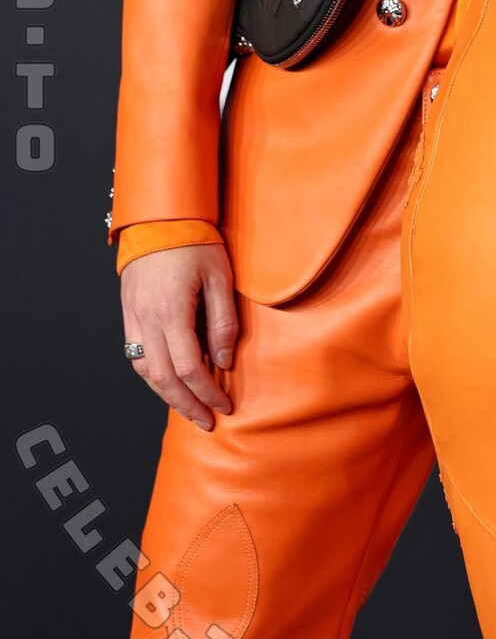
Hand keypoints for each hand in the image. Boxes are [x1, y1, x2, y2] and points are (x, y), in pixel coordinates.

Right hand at [121, 245, 239, 431]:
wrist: (159, 217)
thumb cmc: (195, 241)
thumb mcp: (219, 276)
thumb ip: (224, 320)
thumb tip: (224, 360)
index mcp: (172, 311)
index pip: (190, 367)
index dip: (208, 392)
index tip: (225, 404)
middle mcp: (147, 320)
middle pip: (164, 378)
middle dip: (187, 405)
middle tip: (207, 421)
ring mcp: (133, 318)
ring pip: (145, 372)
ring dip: (167, 395)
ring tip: (189, 409)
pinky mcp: (128, 314)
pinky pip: (135, 356)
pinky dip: (151, 376)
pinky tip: (168, 383)